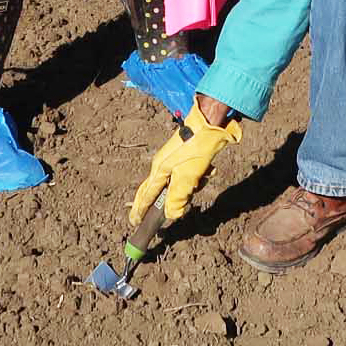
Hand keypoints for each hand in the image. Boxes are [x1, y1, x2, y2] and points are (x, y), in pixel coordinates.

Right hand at [129, 101, 241, 222]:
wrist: (210, 123)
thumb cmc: (196, 150)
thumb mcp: (187, 177)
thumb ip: (177, 199)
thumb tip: (171, 215)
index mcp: (159, 170)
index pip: (145, 195)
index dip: (140, 210)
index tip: (135, 222)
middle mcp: (163, 165)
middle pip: (160, 190)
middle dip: (166, 202)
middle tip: (159, 216)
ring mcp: (174, 160)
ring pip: (179, 183)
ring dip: (192, 185)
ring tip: (203, 176)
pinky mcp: (186, 156)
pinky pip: (190, 174)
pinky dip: (200, 175)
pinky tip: (209, 169)